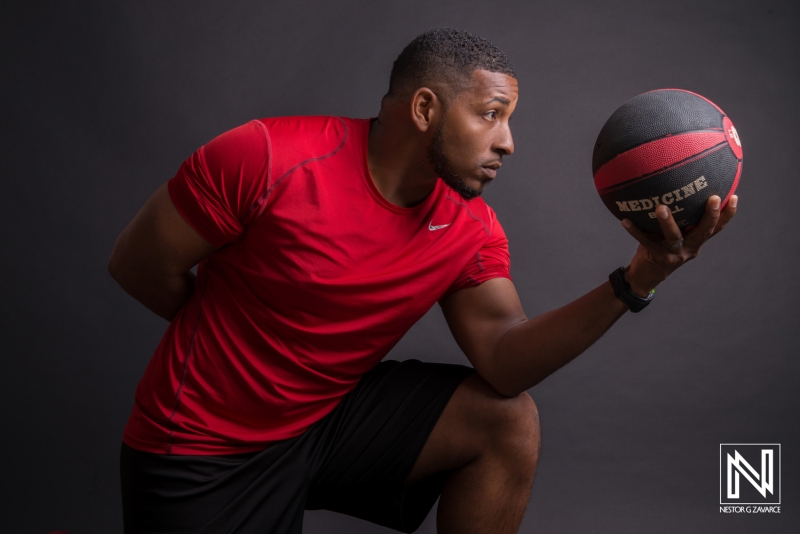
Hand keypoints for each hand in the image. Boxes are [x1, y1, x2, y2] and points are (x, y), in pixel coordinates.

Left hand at [620, 194, 737, 295]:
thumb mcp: (672, 234)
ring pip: (674, 236)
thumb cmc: (659, 247)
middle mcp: (690, 248)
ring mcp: (675, 255)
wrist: (645, 276)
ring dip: (667, 221)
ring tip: (661, 206)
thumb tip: (673, 187)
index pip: (716, 228)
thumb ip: (677, 219)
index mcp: (696, 241)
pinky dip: (635, 230)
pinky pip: (646, 241)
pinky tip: (625, 219)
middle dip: (711, 215)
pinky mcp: (658, 258)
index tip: (734, 197)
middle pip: (704, 232)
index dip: (727, 214)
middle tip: (713, 197)